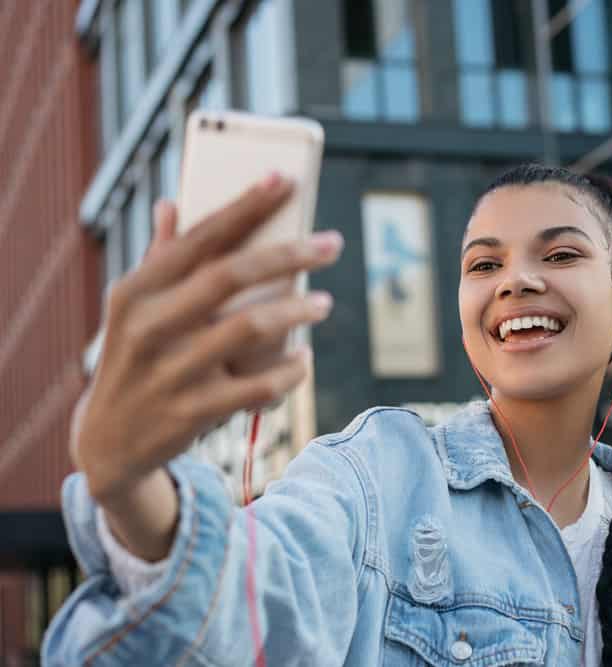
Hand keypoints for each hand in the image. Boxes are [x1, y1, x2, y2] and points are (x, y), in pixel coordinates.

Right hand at [69, 175, 343, 502]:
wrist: (108, 441)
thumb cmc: (134, 358)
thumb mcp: (133, 309)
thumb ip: (159, 257)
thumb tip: (171, 202)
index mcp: (135, 290)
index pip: (199, 237)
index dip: (245, 206)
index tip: (285, 180)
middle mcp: (149, 326)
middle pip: (231, 275)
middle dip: (289, 253)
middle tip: (333, 242)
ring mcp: (170, 371)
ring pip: (250, 328)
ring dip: (298, 311)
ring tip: (324, 303)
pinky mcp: (192, 412)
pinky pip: (258, 386)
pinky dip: (290, 371)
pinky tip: (305, 359)